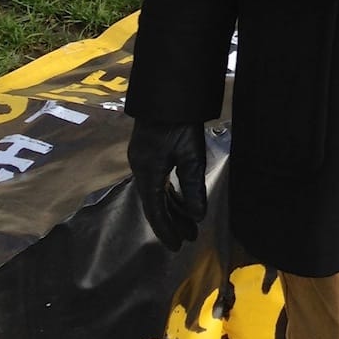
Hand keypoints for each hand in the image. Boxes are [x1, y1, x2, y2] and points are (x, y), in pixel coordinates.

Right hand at [127, 119, 207, 249]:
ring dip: (171, 207)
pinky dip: (168, 193)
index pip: (155, 210)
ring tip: (188, 222)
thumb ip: (193, 187)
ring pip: (155, 192)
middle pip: (154, 203)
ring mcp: (142, 159)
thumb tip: (197, 215)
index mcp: (147, 172)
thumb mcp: (192, 156)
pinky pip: (156, 181)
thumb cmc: (181, 123)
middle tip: (187, 237)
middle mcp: (140, 168)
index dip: (166, 230)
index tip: (178, 246)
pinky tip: (179, 199)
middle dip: (171, 221)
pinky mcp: (148, 152)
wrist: (168, 93)